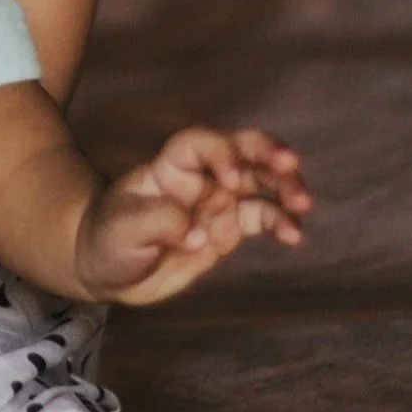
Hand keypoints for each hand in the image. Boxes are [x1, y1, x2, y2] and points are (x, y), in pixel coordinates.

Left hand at [76, 126, 310, 305]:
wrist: (108, 267)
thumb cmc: (108, 238)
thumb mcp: (123, 227)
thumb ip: (160, 222)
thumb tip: (199, 233)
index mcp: (171, 167)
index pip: (201, 144)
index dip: (221, 152)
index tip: (231, 180)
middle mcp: (201, 178)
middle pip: (240, 151)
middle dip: (267, 152)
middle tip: (291, 164)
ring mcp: (218, 201)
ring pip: (260, 183)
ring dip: (285, 187)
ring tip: (303, 204)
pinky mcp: (229, 228)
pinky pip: (262, 219)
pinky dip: (282, 223)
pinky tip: (294, 235)